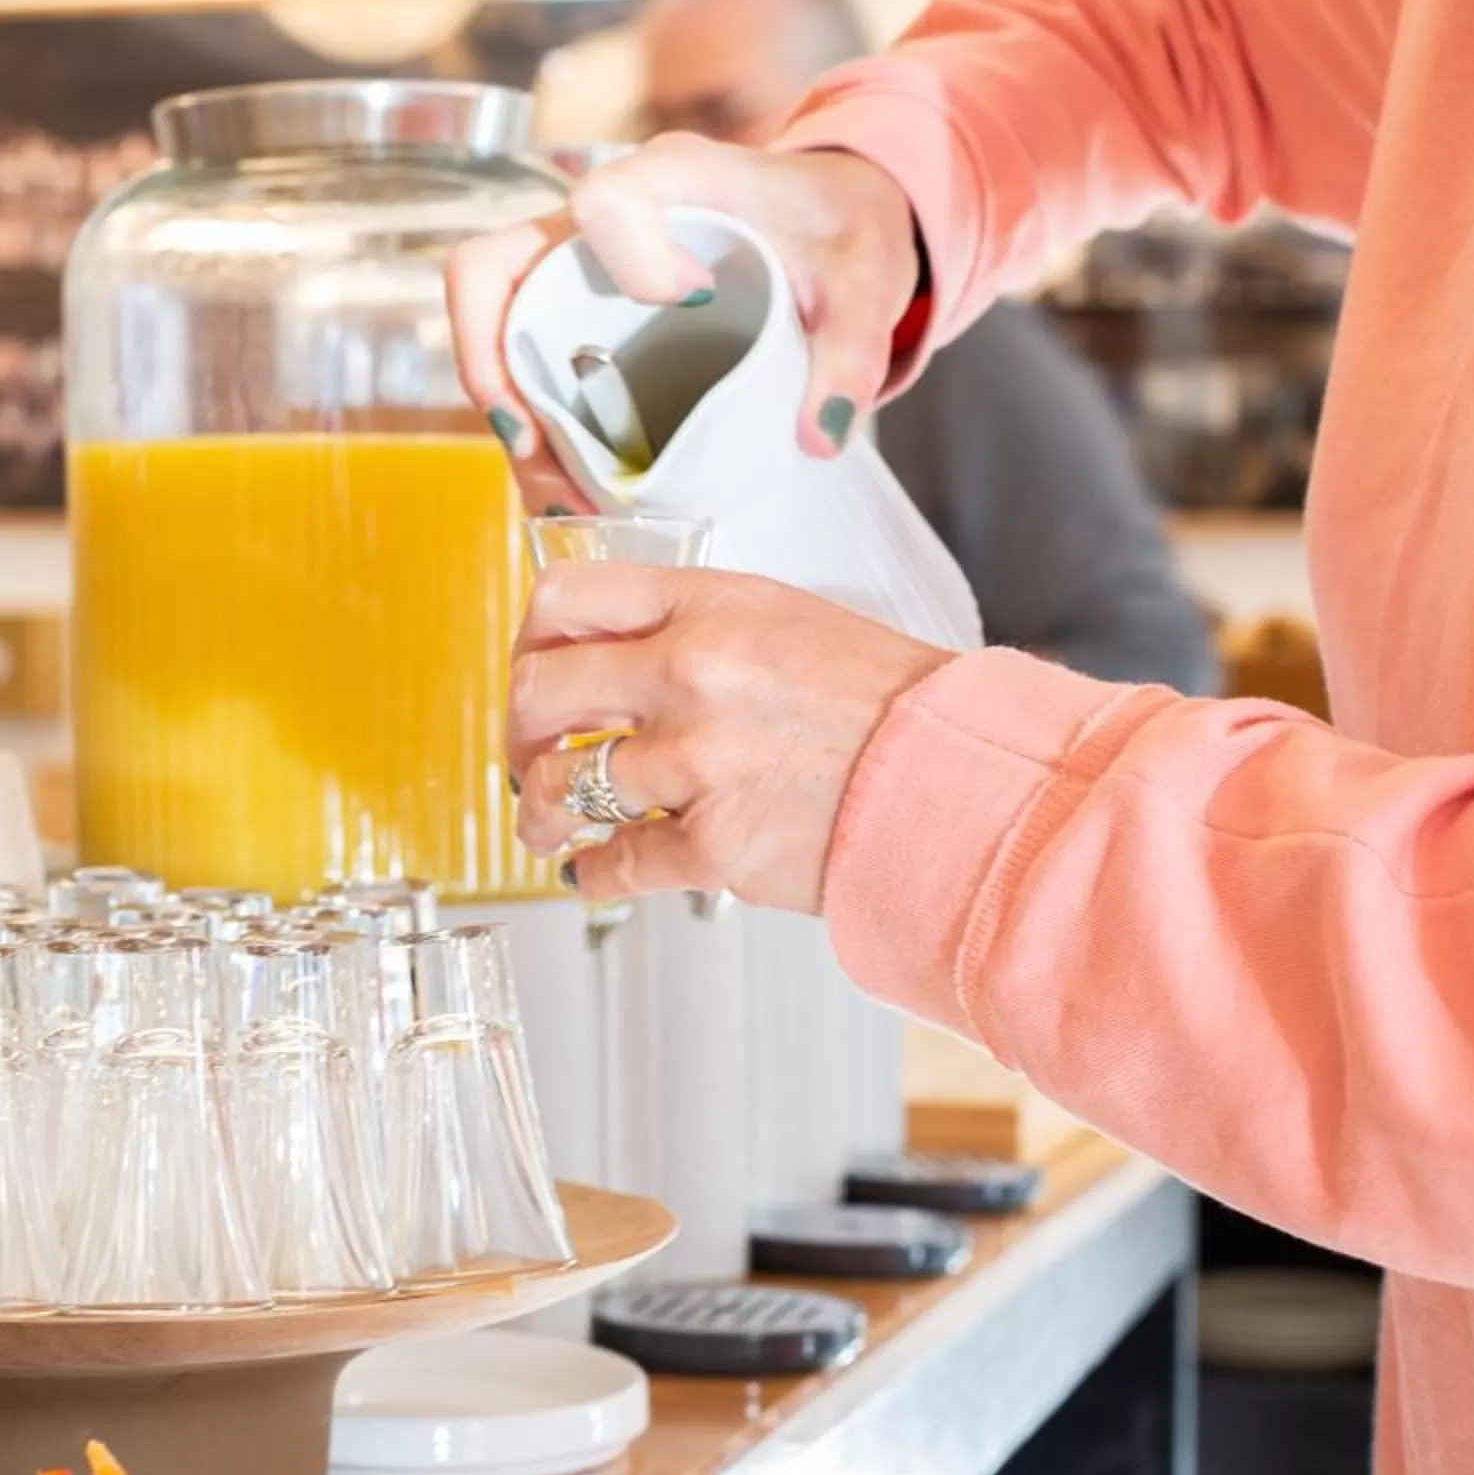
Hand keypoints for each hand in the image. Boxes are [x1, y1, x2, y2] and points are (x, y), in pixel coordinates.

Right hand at [446, 135, 922, 469]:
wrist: (834, 223)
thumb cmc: (839, 227)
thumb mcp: (865, 280)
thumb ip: (853, 350)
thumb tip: (819, 434)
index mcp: (674, 176)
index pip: (604, 201)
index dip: (633, 258)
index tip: (693, 299)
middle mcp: (600, 217)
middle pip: (489, 267)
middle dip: (492, 363)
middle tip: (533, 440)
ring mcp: (576, 267)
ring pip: (494, 327)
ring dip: (509, 414)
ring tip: (559, 492)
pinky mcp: (577, 313)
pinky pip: (523, 363)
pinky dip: (536, 428)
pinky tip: (573, 485)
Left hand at [509, 561, 952, 911]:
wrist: (956, 774)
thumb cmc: (882, 702)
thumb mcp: (784, 620)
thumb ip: (693, 627)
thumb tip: (612, 656)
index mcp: (707, 606)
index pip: (564, 600)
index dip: (528, 639)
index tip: (531, 667)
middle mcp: (690, 674)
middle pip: (536, 691)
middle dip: (516, 733)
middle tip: (525, 755)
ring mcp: (697, 763)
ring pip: (560, 786)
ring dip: (540, 813)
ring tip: (545, 825)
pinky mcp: (713, 845)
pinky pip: (614, 863)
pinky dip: (592, 874)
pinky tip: (592, 873)